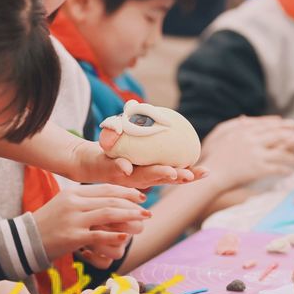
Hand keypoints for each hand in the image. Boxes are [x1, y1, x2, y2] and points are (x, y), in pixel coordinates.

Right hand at [32, 183, 148, 260]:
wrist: (26, 240)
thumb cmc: (49, 224)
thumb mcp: (65, 205)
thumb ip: (85, 201)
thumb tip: (108, 200)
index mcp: (73, 194)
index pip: (105, 189)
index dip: (125, 191)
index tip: (140, 196)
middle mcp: (74, 203)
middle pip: (109, 199)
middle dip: (132, 204)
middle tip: (146, 209)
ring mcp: (73, 219)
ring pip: (108, 213)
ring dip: (129, 216)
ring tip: (143, 220)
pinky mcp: (73, 236)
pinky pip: (99, 235)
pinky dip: (115, 235)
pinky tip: (126, 237)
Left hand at [70, 138, 207, 187]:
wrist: (86, 160)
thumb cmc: (114, 151)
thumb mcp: (132, 142)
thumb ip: (145, 133)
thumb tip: (154, 115)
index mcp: (150, 171)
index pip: (174, 174)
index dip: (189, 175)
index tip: (206, 172)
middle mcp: (140, 178)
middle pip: (162, 179)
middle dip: (177, 177)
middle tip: (189, 174)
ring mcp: (125, 177)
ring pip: (143, 177)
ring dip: (156, 174)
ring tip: (170, 172)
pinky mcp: (108, 172)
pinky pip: (116, 169)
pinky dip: (122, 168)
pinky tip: (126, 167)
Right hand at [198, 116, 293, 190]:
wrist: (211, 173)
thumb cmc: (214, 156)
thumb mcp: (223, 136)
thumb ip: (236, 128)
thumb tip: (244, 119)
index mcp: (244, 132)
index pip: (267, 125)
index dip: (281, 125)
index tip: (292, 125)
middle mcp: (251, 141)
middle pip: (278, 136)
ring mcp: (255, 154)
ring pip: (280, 153)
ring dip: (293, 157)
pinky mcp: (257, 168)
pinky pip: (276, 168)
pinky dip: (285, 170)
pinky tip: (291, 172)